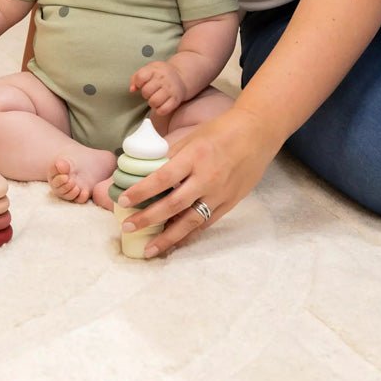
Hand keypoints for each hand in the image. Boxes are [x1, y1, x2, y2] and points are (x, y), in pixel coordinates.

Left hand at [116, 106, 277, 256]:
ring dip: (167, 238)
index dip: (141, 191)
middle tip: (128, 227)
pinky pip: (206, 223)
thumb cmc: (221, 130)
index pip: (162, 178)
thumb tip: (147, 169)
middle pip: (172, 204)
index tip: (123, 200)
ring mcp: (219, 194)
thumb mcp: (193, 136)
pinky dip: (189, 234)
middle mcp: (207, 178)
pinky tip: (175, 242)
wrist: (257, 133)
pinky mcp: (229, 203)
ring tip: (149, 250)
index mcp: (195, 156)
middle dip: (148, 218)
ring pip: (189, 221)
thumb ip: (172, 154)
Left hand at [129, 60, 185, 115]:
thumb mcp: (149, 69)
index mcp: (155, 70)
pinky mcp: (175, 100)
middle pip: (146, 91)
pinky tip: (160, 105)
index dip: (138, 83)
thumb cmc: (161, 74)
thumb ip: (137, 77)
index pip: (140, 77)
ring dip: (152, 103)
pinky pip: (163, 110)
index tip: (141, 84)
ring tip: (155, 99)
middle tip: (150, 93)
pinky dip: (159, 110)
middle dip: (145, 94)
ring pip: (153, 102)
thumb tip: (132, 89)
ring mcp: (170, 89)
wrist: (181, 76)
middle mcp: (163, 79)